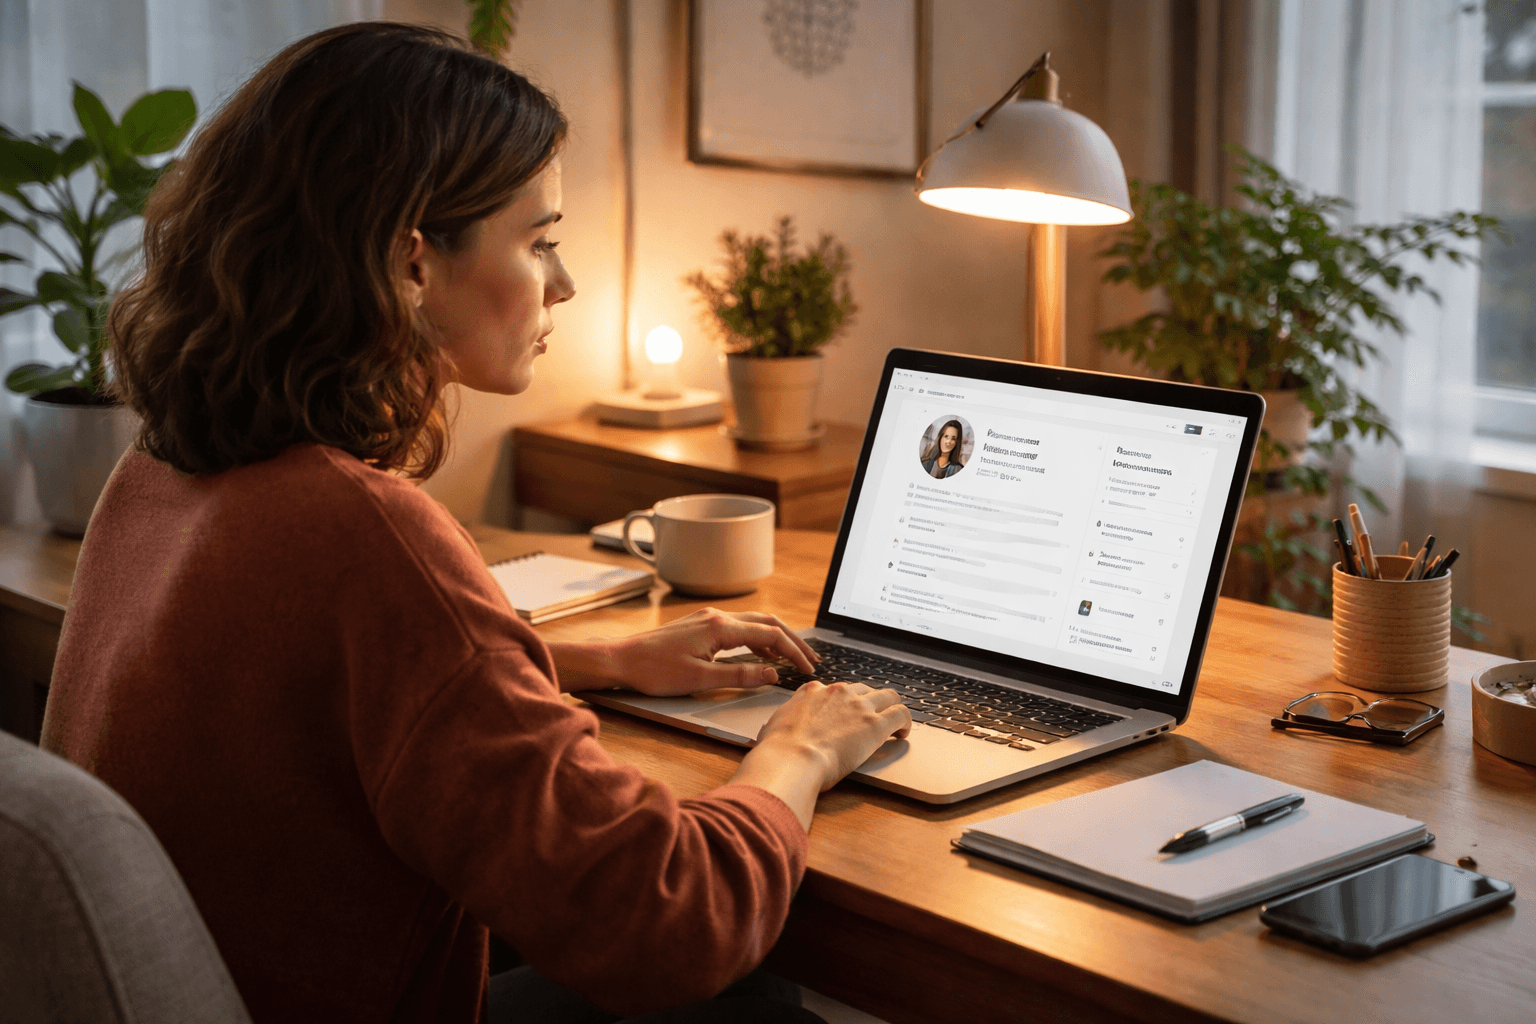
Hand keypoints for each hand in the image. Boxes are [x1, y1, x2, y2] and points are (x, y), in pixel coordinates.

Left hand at [547, 608, 819, 695]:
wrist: (620, 660)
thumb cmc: (654, 671)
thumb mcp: (701, 679)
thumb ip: (740, 676)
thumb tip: (773, 675)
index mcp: (720, 628)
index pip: (770, 636)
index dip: (794, 653)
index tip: (808, 670)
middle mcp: (717, 617)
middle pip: (767, 623)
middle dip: (792, 641)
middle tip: (811, 660)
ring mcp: (708, 619)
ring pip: (753, 624)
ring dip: (776, 640)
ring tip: (792, 659)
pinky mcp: (700, 626)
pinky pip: (738, 628)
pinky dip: (757, 640)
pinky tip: (760, 657)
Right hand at [755, 681, 911, 789]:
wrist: (792, 758)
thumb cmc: (779, 750)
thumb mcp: (773, 726)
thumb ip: (780, 723)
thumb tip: (774, 727)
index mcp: (813, 692)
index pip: (835, 691)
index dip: (844, 703)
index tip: (847, 714)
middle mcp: (838, 693)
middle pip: (864, 690)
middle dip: (871, 703)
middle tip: (873, 718)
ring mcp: (858, 706)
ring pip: (888, 695)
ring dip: (892, 708)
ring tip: (895, 724)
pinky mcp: (875, 724)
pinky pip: (901, 714)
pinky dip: (906, 722)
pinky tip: (902, 734)